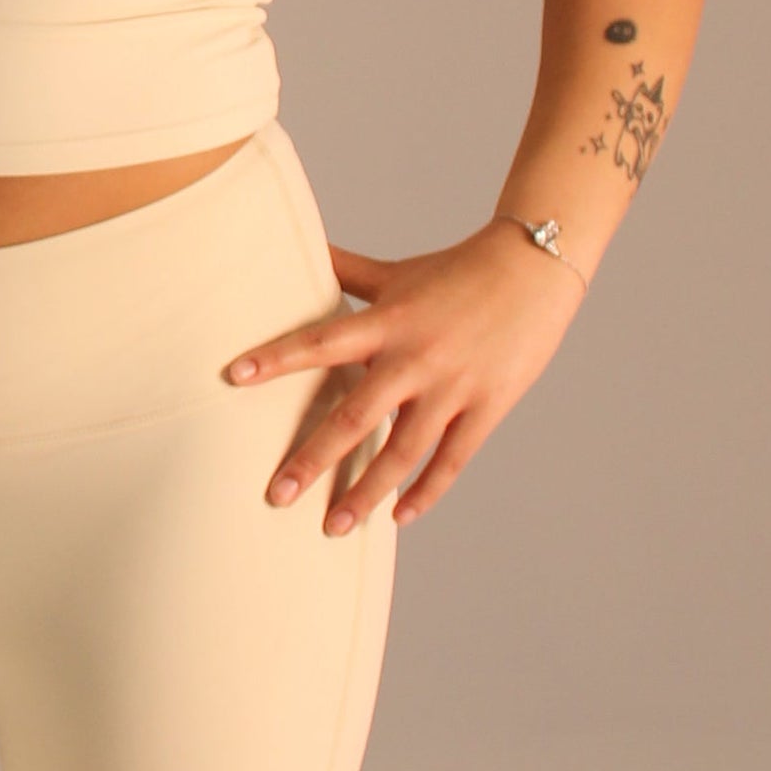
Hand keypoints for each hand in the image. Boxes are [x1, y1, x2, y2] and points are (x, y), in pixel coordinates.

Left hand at [224, 223, 580, 535]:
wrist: (536, 269)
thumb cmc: (457, 270)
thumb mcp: (396, 273)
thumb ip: (345, 268)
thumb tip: (300, 243)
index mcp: (387, 322)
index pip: (320, 341)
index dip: (277, 357)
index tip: (234, 376)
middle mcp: (415, 358)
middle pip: (354, 417)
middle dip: (312, 460)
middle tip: (275, 496)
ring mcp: (453, 386)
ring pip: (403, 452)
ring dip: (366, 493)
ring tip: (333, 527)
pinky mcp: (488, 406)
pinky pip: (452, 459)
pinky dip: (426, 491)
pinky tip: (399, 516)